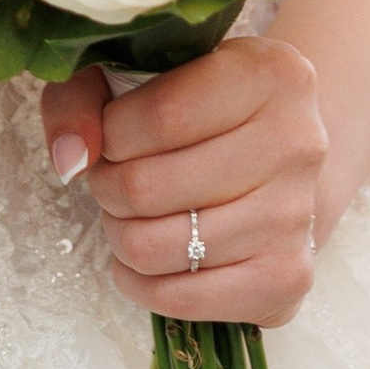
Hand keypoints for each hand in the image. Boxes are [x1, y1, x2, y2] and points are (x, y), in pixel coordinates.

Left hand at [41, 39, 330, 326]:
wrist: (273, 157)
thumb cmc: (192, 104)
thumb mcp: (134, 69)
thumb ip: (82, 95)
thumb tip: (72, 160)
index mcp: (269, 74)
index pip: (163, 116)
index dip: (110, 133)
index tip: (108, 135)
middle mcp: (298, 143)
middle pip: (148, 187)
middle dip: (106, 186)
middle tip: (112, 177)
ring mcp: (295, 216)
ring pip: (155, 247)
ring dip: (119, 233)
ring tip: (130, 211)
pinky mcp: (287, 278)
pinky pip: (179, 299)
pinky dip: (139, 282)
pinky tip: (143, 254)